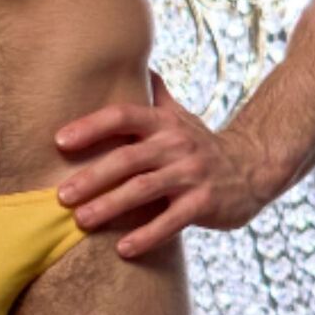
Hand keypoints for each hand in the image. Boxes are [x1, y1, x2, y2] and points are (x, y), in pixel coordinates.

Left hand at [53, 68, 268, 259]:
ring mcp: (192, 174)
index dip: (90, 127)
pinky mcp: (205, 204)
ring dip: (110, 206)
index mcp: (164, 123)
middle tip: (62, 196)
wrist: (255, 166)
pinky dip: (146, 235)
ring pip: (144, 190)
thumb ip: (156, 95)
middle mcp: (176, 145)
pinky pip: (171, 221)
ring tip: (81, 221)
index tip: (59, 141)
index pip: (122, 116)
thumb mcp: (180, 117)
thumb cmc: (203, 144)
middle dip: (92, 177)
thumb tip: (137, 65)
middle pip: (127, 158)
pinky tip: (122, 249)